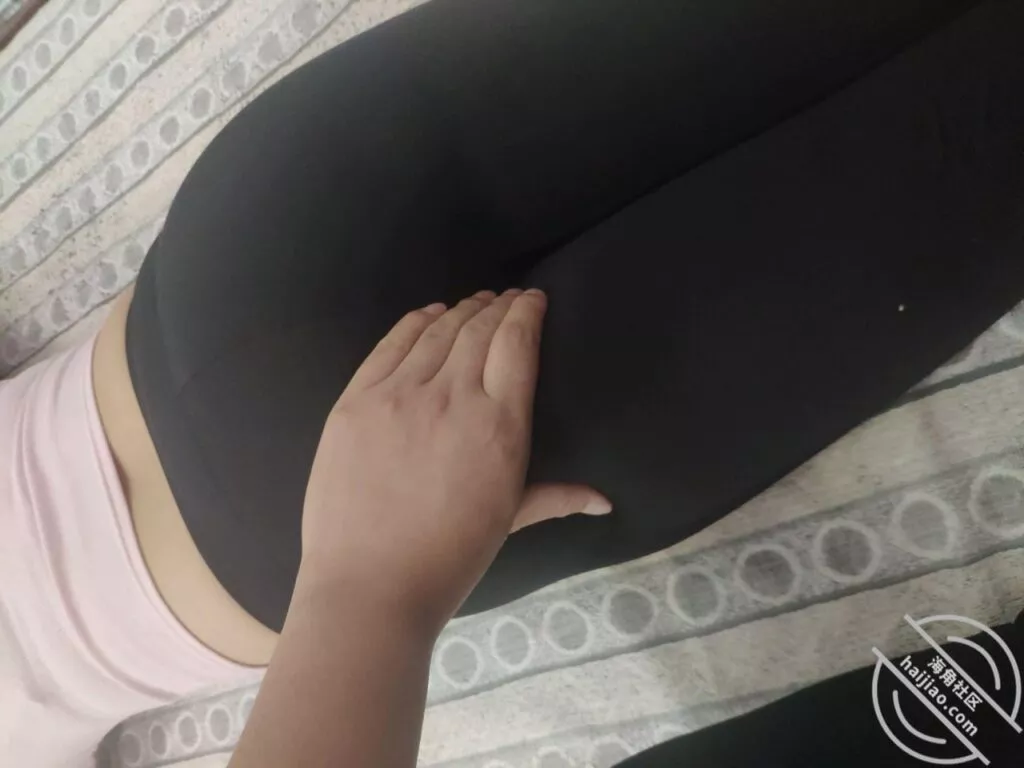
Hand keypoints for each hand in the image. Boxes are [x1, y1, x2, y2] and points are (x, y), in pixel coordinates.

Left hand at [299, 288, 610, 633]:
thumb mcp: (508, 522)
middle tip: (508, 299)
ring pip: (436, 332)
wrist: (369, 587)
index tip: (534, 300)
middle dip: (497, 306)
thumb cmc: (449, 559)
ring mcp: (398, 395)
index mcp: (499, 426)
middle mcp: (452, 397)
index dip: (526, 313)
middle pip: (478, 330)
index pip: (516, 344)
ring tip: (475, 303)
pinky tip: (429, 315)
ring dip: (460, 310)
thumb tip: (605, 501)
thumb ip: (556, 497)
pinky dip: (414, 323)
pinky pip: (389, 345)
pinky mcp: (355, 401)